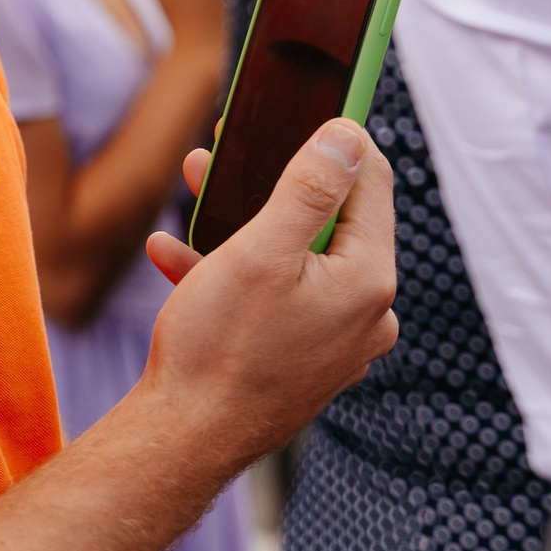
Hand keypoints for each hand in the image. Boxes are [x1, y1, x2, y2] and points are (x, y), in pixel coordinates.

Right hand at [139, 121, 397, 468]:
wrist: (183, 442)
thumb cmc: (218, 349)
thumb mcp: (261, 250)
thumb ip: (311, 187)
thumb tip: (349, 134)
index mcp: (368, 280)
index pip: (371, 182)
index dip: (335, 138)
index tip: (303, 108)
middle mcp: (365, 313)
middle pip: (330, 220)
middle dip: (271, 183)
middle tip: (226, 155)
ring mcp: (336, 341)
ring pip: (295, 258)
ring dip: (243, 225)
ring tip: (193, 197)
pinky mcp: (303, 360)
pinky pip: (276, 298)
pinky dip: (234, 275)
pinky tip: (178, 258)